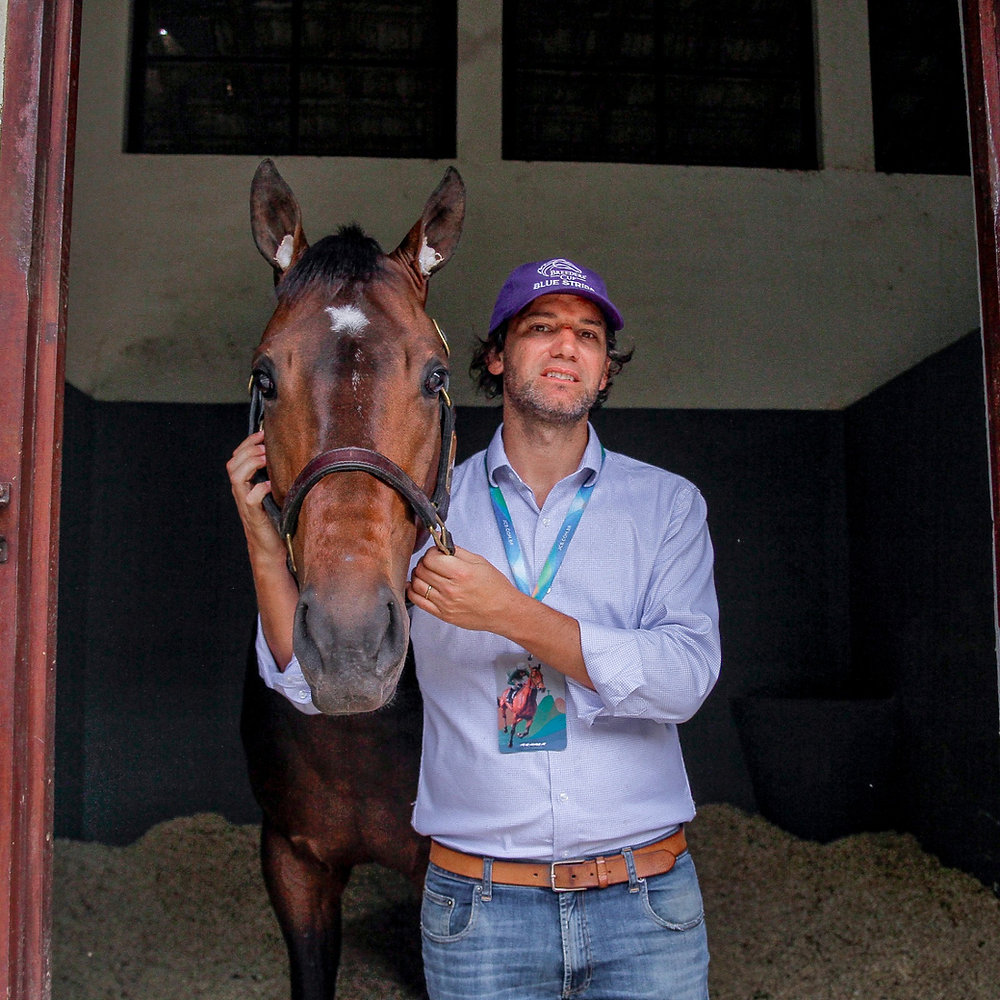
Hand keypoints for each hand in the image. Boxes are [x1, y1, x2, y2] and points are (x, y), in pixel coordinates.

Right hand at [226, 430, 284, 563]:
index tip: (262, 433)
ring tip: (265, 458)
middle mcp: (241, 493)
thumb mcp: (275, 494)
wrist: (272, 549)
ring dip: (250, 464)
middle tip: (265, 446)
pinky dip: (259, 488)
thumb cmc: (276, 520)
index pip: (237, 457)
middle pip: (233, 464)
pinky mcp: (254, 516)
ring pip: (236, 478)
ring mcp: (246, 505)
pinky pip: (250, 499)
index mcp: (245, 485)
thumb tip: (290, 455)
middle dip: (248, 450)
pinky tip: (270, 484)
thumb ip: (275, 477)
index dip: (247, 443)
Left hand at [407, 545, 520, 631]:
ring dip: (418, 575)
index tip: (436, 554)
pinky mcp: (443, 615)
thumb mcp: (479, 562)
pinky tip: (417, 586)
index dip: (431, 552)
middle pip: (421, 569)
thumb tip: (440, 544)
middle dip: (424, 562)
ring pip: (416, 584)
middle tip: (432, 563)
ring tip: (426, 573)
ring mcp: (445, 603)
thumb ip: (457, 551)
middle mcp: (451, 589)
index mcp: (461, 573)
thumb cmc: (495, 587)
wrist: (503, 611)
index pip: (430, 558)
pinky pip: (418, 602)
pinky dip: (412, 591)